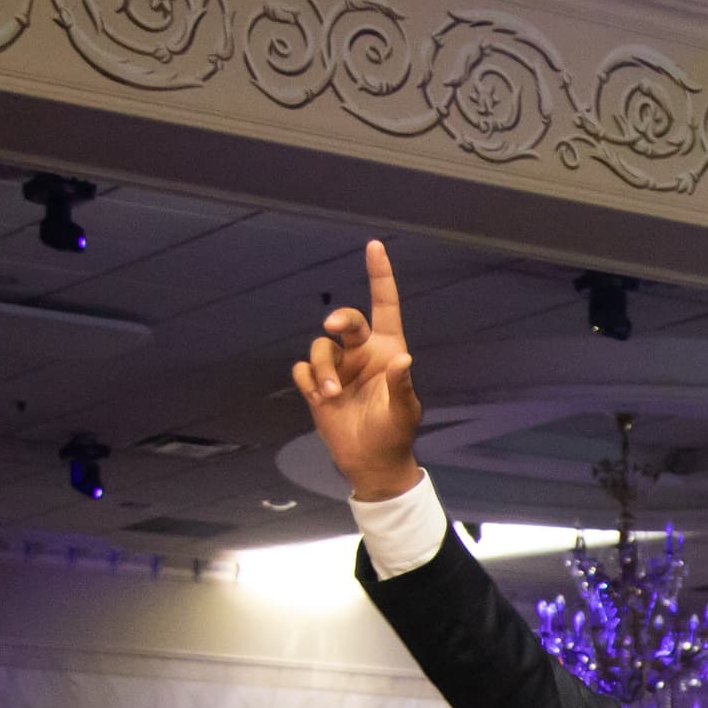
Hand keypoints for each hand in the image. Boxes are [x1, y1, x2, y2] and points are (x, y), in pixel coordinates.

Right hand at [292, 239, 426, 502]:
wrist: (371, 462)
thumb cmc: (395, 434)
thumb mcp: (404, 413)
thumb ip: (402, 387)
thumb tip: (403, 362)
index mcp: (388, 350)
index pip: (384, 305)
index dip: (379, 275)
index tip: (374, 245)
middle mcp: (362, 353)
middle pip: (346, 320)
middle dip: (339, 319)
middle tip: (334, 328)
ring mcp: (339, 368)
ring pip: (321, 347)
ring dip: (322, 368)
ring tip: (329, 395)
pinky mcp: (317, 385)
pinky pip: (303, 368)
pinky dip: (308, 380)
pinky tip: (318, 398)